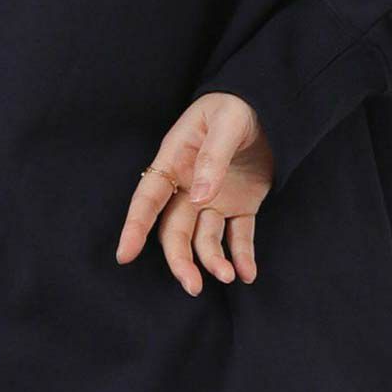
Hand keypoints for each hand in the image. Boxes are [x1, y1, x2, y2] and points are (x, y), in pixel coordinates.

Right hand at [115, 93, 274, 294]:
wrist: (267, 106)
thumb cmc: (236, 107)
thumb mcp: (225, 123)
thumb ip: (212, 159)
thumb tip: (199, 197)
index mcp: (175, 161)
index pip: (149, 198)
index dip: (135, 226)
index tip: (124, 255)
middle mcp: (188, 185)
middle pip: (175, 229)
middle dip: (180, 259)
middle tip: (192, 285)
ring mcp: (214, 198)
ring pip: (205, 238)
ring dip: (213, 261)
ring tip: (229, 276)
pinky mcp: (239, 206)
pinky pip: (238, 236)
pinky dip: (243, 256)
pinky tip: (247, 273)